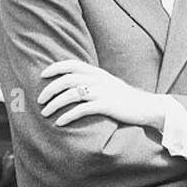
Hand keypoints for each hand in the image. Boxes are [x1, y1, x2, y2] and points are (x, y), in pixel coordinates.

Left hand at [39, 60, 164, 128]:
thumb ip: (93, 81)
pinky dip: (67, 116)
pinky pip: (81, 110)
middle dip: (49, 90)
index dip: (55, 68)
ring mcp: (102, 92)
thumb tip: (73, 84)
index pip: (72, 64)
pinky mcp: (106, 106)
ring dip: (54, 104)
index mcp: (97, 72)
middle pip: (66, 80)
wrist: (146, 107)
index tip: (42, 75)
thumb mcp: (109, 84)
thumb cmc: (125, 98)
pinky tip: (60, 122)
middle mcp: (98, 80)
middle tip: (40, 100)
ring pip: (70, 94)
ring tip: (45, 113)